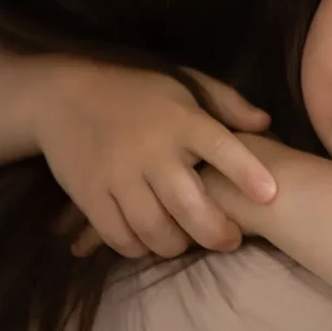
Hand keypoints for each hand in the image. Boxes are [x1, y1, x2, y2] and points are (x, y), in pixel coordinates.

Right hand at [33, 60, 275, 257]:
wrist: (61, 95)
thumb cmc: (137, 91)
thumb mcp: (184, 83)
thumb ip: (226, 102)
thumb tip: (265, 123)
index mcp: (181, 119)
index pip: (220, 147)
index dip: (246, 172)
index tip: (269, 194)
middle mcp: (151, 148)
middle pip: (189, 205)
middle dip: (216, 232)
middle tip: (230, 240)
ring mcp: (117, 174)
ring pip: (155, 229)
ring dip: (177, 245)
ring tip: (187, 241)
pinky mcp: (89, 193)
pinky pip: (119, 235)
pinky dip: (139, 247)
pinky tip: (150, 242)